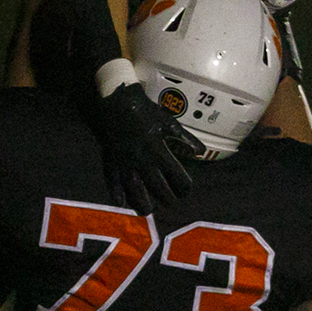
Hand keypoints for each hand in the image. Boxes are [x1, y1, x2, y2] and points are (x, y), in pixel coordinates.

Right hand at [92, 79, 196, 213]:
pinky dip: (115, 192)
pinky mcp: (111, 158)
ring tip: (146, 211)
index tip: (186, 190)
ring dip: (140, 201)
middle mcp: (142, 159)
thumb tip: (200, 151)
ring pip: (133, 188)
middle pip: (156, 186)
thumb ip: (184, 138)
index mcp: (158, 149)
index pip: (175, 174)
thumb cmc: (145, 110)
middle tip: (171, 203)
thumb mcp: (168, 121)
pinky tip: (120, 203)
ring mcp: (125, 160)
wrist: (117, 99)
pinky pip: (112, 178)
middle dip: (165, 197)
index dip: (183, 185)